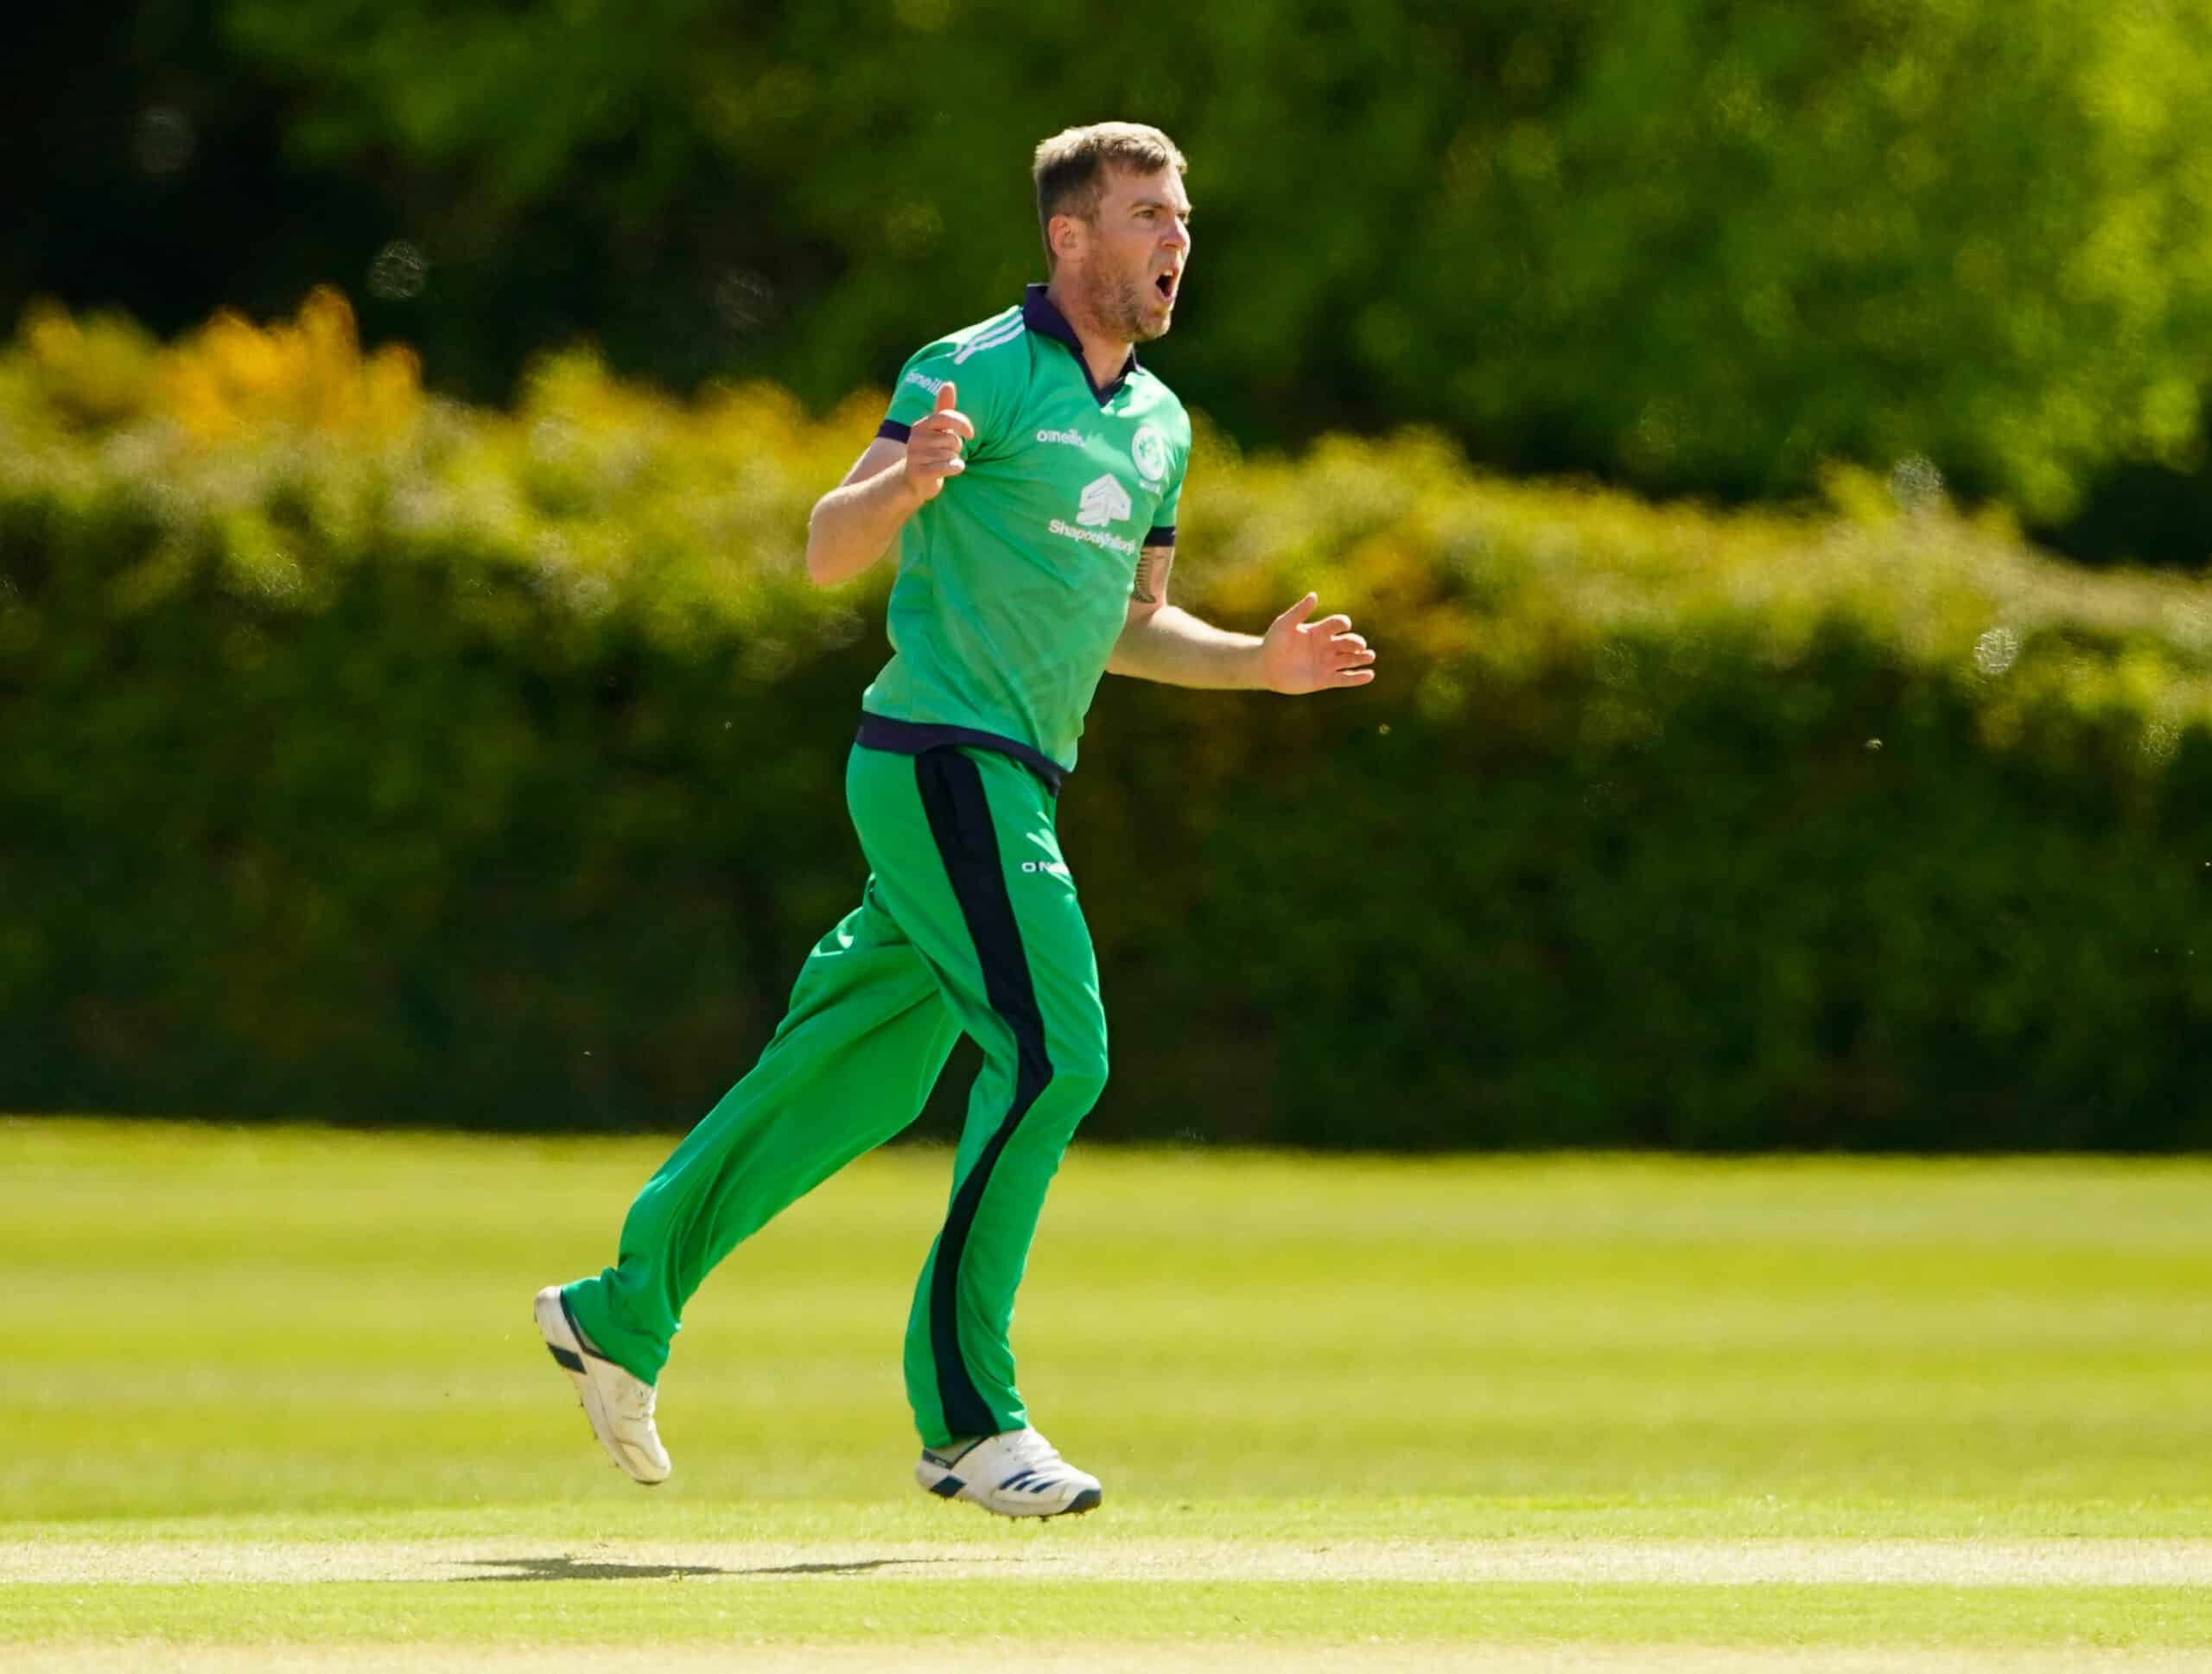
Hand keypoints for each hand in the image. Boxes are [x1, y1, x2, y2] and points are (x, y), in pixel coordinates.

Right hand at [902, 381, 973, 502]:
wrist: (912, 480)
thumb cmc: (930, 451)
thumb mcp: (937, 429)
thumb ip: (944, 408)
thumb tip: (948, 384)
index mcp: (921, 425)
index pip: (945, 417)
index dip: (962, 424)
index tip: (971, 434)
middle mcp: (916, 439)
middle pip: (952, 440)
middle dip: (956, 448)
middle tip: (947, 453)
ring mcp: (915, 455)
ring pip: (950, 455)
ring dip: (953, 460)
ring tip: (943, 463)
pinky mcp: (918, 472)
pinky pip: (944, 467)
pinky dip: (953, 468)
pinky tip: (953, 469)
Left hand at [1261, 592, 1377, 694]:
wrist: (1265, 667)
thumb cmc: (1273, 642)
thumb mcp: (1284, 624)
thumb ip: (1299, 611)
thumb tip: (1314, 595)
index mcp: (1319, 631)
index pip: (1336, 624)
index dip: (1342, 623)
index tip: (1344, 625)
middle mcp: (1326, 646)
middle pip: (1347, 642)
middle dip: (1356, 643)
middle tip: (1361, 646)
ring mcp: (1326, 663)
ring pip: (1349, 660)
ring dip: (1361, 658)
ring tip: (1370, 656)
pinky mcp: (1324, 680)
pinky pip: (1344, 679)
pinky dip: (1357, 678)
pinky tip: (1370, 675)